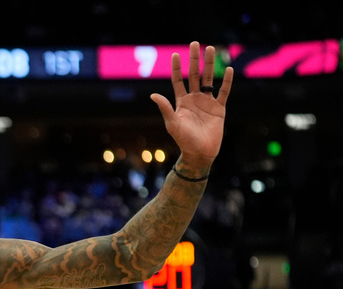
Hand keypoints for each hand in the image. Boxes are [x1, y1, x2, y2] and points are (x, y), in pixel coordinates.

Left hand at [150, 41, 233, 167]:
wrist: (199, 153)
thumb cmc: (183, 140)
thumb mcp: (172, 123)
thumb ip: (165, 108)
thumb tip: (152, 94)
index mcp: (181, 102)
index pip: (178, 81)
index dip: (176, 68)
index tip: (175, 54)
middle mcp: (194, 99)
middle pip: (195, 75)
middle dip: (194, 60)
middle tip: (195, 44)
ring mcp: (207, 102)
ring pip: (209, 79)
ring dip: (210, 65)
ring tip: (211, 49)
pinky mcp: (219, 108)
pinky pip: (224, 92)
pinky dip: (227, 82)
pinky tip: (229, 69)